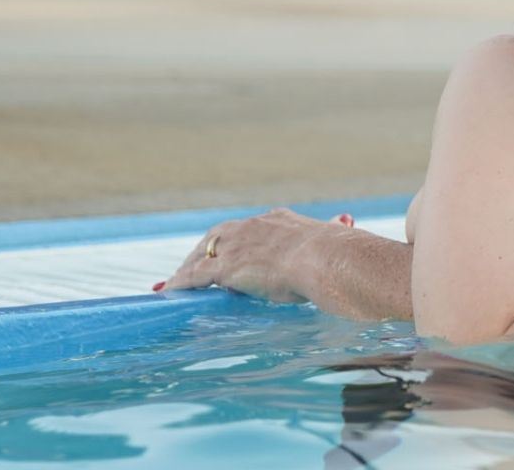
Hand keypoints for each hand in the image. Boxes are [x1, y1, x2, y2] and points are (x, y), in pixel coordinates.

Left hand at [159, 208, 357, 299]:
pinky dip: (179, 283)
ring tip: (173, 282)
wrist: (327, 258)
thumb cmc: (339, 255)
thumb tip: (347, 224)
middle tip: (192, 265)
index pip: (248, 228)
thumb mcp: (334, 240)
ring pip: (201, 255)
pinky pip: (194, 275)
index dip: (234, 240)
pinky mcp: (227, 267)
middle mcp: (253, 227)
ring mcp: (237, 246)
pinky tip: (167, 292)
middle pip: (217, 237)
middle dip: (203, 251)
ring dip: (186, 269)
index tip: (229, 248)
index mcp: (278, 221)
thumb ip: (334, 232)